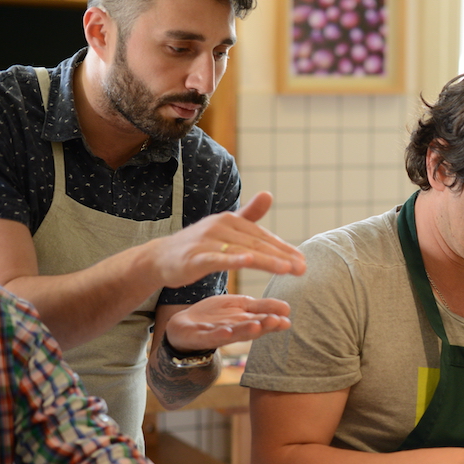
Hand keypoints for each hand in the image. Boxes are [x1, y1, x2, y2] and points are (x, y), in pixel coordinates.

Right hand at [150, 192, 305, 288]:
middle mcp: (220, 227)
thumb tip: (269, 194)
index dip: (284, 249)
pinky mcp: (194, 257)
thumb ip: (249, 214)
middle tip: (303, 268)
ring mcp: (206, 241)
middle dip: (282, 257)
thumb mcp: (225, 228)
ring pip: (242, 251)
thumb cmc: (198, 244)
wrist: (161, 257)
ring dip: (266, 260)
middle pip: (257, 244)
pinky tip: (248, 262)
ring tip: (287, 269)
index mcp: (230, 220)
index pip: (263, 236)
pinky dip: (233, 260)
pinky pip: (217, 259)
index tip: (303, 261)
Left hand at [164, 295, 291, 351]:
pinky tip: (227, 331)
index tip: (287, 319)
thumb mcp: (241, 307)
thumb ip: (262, 308)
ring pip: (234, 333)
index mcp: (245, 322)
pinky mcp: (200, 337)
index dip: (274, 321)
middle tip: (277, 321)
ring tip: (257, 325)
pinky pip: (210, 337)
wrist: (184, 325)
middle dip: (264, 326)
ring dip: (245, 331)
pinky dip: (218, 335)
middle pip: (251, 329)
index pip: (262, 321)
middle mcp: (234, 330)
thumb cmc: (216, 317)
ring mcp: (217, 334)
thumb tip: (288, 309)